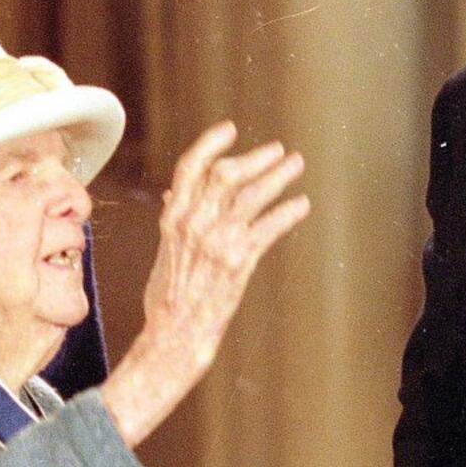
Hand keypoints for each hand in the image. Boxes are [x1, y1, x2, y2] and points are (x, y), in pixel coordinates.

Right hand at [100, 121, 309, 446]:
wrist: (173, 336)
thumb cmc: (167, 301)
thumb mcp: (164, 254)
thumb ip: (172, 223)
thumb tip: (173, 197)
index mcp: (173, 220)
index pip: (190, 167)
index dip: (211, 143)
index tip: (230, 130)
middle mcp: (193, 224)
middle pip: (227, 174)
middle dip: (256, 158)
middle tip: (280, 152)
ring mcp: (216, 242)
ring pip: (251, 194)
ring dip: (278, 177)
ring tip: (295, 167)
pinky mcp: (238, 262)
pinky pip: (268, 227)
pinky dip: (287, 212)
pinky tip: (301, 205)